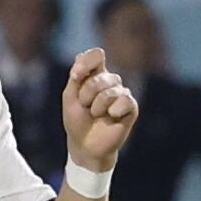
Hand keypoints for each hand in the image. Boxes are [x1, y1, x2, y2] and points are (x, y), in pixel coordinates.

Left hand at [62, 45, 140, 170]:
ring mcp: (122, 93)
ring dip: (97, 107)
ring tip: (96, 115)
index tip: (75, 77)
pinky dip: (113, 111)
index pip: (97, 55)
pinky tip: (111, 118)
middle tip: (85, 107)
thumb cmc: (76, 120)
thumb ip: (76, 76)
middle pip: (100, 77)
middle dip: (86, 95)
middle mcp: (110, 81)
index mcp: (95, 74)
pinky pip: (125, 101)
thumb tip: (80, 57)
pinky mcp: (131, 107)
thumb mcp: (70, 96)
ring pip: (110, 92)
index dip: (86, 63)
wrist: (85, 145)